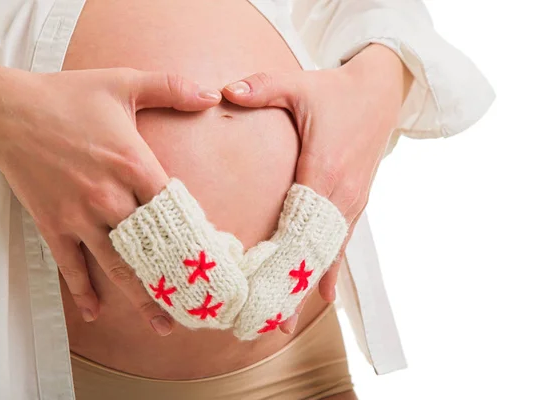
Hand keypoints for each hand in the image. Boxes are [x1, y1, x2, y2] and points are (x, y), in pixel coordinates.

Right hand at [0, 67, 220, 332]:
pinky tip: (95, 312)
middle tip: (200, 305)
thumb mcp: (123, 82)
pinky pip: (70, 266)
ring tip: (163, 324)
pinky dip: (83, 290)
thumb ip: (170, 86)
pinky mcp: (53, 226)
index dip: (197, 233)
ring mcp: (79, 216)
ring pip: (116, 265)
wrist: (6, 112)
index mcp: (132, 163)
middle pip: (152, 247)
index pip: (174, 208)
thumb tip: (212, 93)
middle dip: (176, 277)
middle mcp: (109, 196)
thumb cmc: (68, 96)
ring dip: (140, 298)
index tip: (216, 256)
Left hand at [222, 44, 411, 332]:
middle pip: (313, 251)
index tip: (257, 291)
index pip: (296, 227)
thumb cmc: (337, 89)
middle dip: (291, 289)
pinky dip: (330, 271)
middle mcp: (341, 195)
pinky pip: (341, 244)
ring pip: (328, 254)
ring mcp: (351, 201)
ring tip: (286, 321)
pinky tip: (324, 296)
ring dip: (307, 287)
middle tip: (268, 325)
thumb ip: (262, 88)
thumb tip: (224, 91)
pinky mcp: (356, 202)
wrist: (382, 90)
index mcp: (323, 171)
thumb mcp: (299, 84)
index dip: (278, 261)